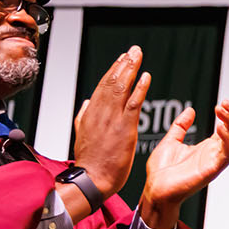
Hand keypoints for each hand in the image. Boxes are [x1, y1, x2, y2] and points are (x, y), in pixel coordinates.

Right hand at [71, 46, 149, 197]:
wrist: (92, 178)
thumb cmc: (90, 161)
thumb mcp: (82, 134)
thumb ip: (85, 116)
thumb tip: (87, 103)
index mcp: (91, 113)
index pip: (103, 86)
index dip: (113, 71)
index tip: (122, 59)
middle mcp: (100, 112)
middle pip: (112, 81)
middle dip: (123, 63)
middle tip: (134, 50)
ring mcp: (112, 119)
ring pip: (121, 88)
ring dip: (131, 69)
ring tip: (138, 55)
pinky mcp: (124, 128)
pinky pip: (133, 104)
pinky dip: (139, 88)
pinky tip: (145, 77)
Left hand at [138, 100, 228, 228]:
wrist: (154, 189)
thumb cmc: (162, 171)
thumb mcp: (171, 141)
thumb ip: (181, 126)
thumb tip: (190, 110)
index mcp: (207, 148)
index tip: (222, 101)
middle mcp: (214, 154)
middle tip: (224, 103)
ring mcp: (215, 162)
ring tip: (222, 110)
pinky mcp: (212, 170)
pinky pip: (227, 154)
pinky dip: (227, 139)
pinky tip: (220, 126)